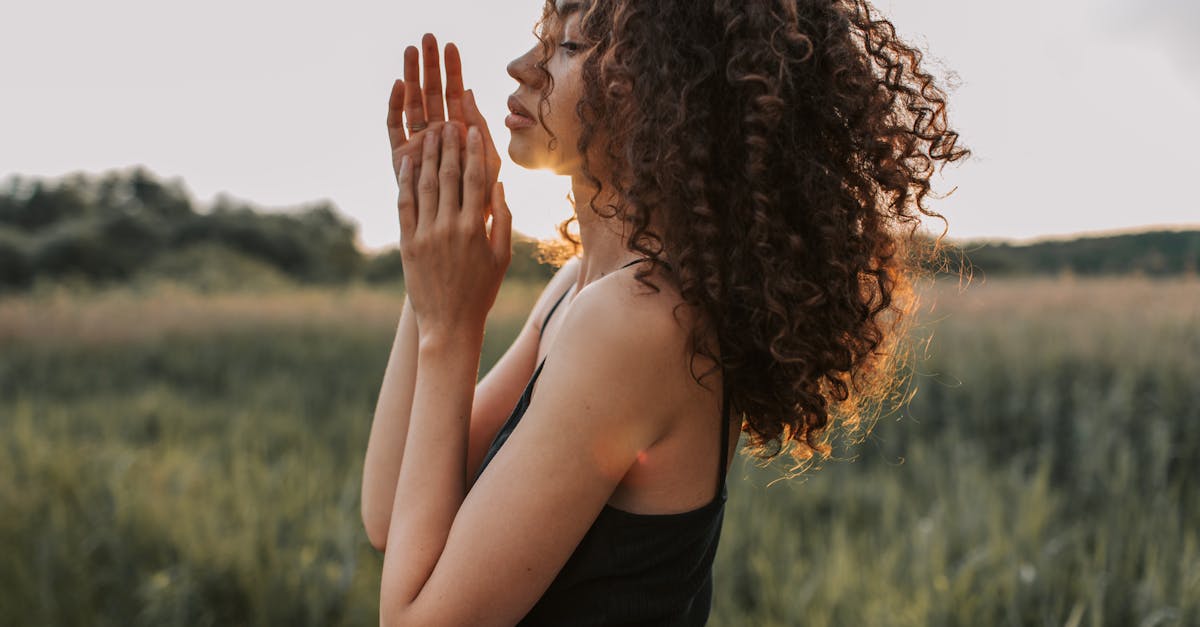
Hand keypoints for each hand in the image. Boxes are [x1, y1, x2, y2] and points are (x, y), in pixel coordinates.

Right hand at [388, 34, 501, 209]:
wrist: (461, 234)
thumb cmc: (481, 202)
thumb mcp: (488, 160)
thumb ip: (480, 127)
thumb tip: (468, 91)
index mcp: (459, 133)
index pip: (454, 94)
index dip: (453, 70)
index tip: (451, 46)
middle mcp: (437, 135)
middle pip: (431, 93)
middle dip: (430, 66)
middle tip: (427, 38)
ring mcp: (417, 144)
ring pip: (413, 104)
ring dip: (412, 77)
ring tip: (411, 49)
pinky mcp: (400, 158)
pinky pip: (395, 127)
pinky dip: (395, 105)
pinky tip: (399, 83)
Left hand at [396, 122, 511, 343]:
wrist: (448, 324)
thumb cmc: (481, 291)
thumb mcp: (502, 256)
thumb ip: (502, 220)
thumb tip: (499, 186)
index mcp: (475, 228)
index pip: (474, 179)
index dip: (473, 151)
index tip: (473, 130)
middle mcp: (449, 227)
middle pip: (447, 175)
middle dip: (449, 146)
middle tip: (449, 121)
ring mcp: (425, 234)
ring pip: (424, 186)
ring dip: (426, 156)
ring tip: (429, 134)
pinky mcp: (408, 243)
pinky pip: (405, 205)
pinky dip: (405, 182)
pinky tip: (406, 164)